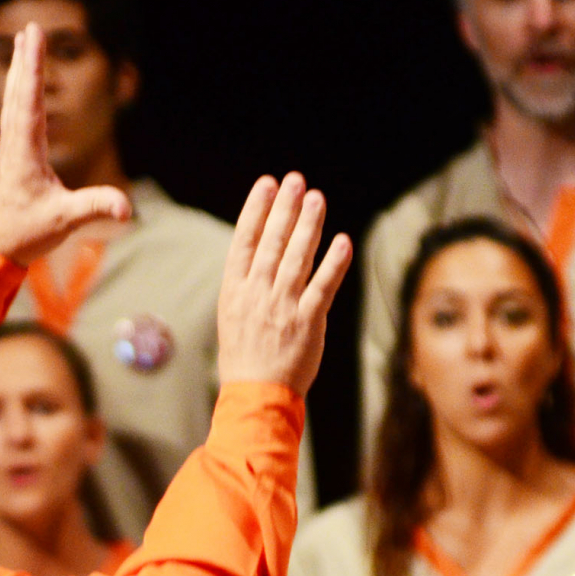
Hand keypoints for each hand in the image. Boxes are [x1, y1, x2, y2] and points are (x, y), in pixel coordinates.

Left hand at [0, 22, 131, 266]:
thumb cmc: (24, 235)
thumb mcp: (64, 222)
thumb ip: (94, 208)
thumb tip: (126, 206)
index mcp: (24, 154)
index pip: (31, 102)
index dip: (33, 68)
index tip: (33, 37)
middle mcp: (12, 148)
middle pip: (18, 96)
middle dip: (25, 61)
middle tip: (29, 29)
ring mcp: (7, 154)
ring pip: (12, 105)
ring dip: (18, 75)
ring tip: (21, 47)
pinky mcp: (9, 162)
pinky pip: (12, 119)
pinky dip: (17, 97)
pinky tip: (19, 92)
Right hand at [215, 174, 351, 396]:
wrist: (255, 394)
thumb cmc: (244, 358)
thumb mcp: (233, 317)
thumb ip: (248, 285)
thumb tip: (263, 252)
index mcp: (235, 292)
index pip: (245, 242)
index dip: (256, 211)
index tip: (266, 185)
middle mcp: (257, 294)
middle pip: (272, 243)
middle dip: (285, 208)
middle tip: (295, 181)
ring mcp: (282, 307)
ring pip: (297, 259)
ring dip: (309, 226)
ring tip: (316, 199)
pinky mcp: (307, 322)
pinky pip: (323, 287)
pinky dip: (333, 264)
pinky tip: (342, 242)